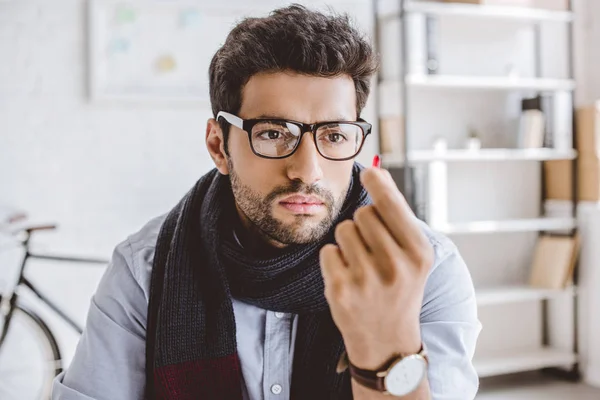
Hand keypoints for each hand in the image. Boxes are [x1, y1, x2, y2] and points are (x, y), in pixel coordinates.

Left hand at [320, 167, 433, 368]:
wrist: (387, 341)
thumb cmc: (400, 288)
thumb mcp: (412, 256)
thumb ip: (397, 216)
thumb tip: (378, 173)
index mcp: (418, 253)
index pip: (390, 204)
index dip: (377, 183)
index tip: (368, 173)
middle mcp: (395, 266)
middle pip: (363, 213)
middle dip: (363, 224)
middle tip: (373, 249)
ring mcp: (366, 280)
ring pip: (343, 229)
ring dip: (348, 241)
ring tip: (362, 265)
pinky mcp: (340, 291)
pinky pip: (328, 251)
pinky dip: (334, 260)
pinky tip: (348, 278)